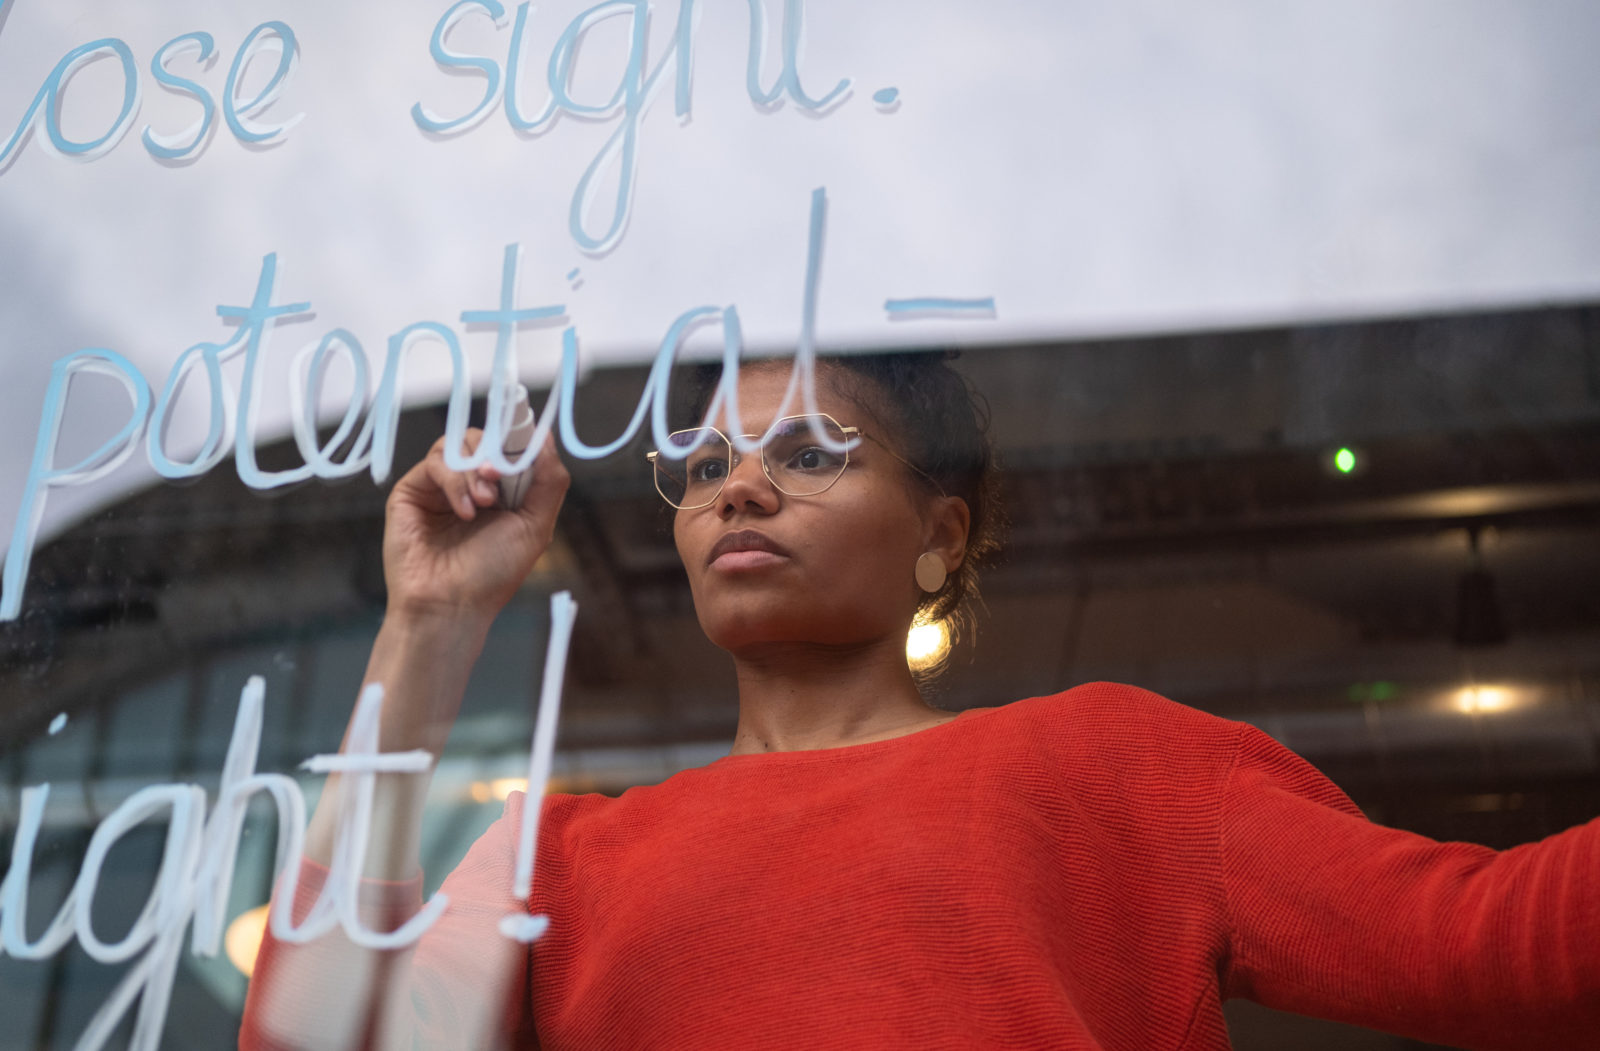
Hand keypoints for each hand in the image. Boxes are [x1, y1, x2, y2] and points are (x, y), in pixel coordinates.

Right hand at [381, 429, 569, 623]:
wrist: (451, 604)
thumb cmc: (493, 574)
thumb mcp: (536, 526)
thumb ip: (549, 481)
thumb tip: (547, 437)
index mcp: (504, 490)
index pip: (512, 445)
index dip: (520, 439)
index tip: (528, 445)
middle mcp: (472, 484)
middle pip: (484, 437)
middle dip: (496, 454)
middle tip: (499, 479)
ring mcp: (441, 486)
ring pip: (458, 444)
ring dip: (475, 470)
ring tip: (483, 503)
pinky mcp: (413, 490)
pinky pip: (435, 461)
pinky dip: (454, 481)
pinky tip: (464, 511)